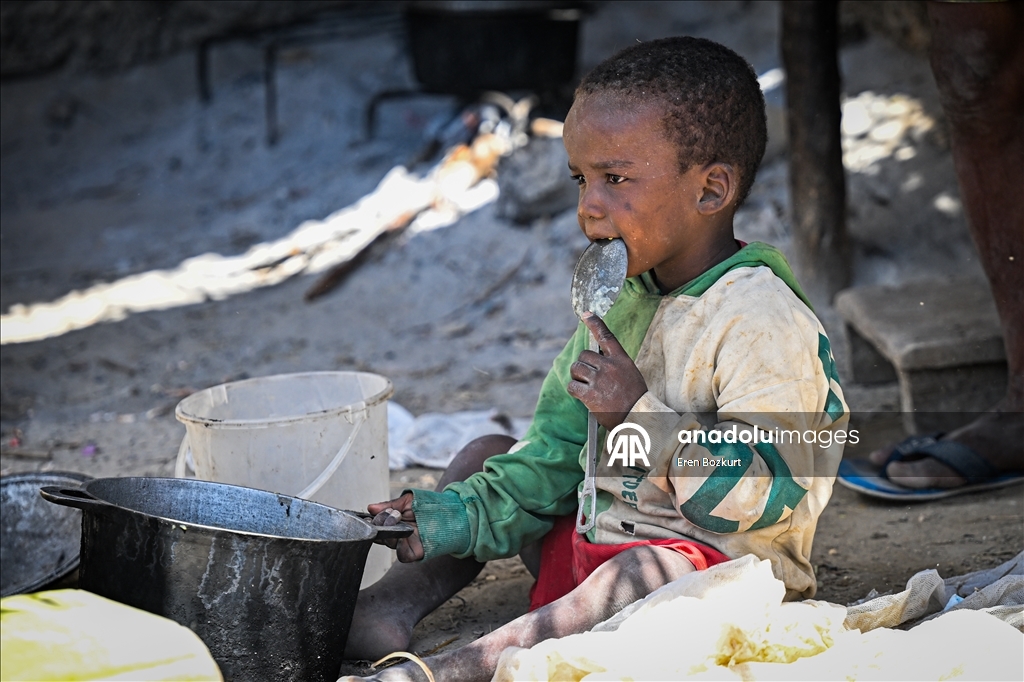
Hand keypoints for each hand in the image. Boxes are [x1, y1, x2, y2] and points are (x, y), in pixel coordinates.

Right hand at [367, 493, 422, 562]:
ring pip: (389, 543)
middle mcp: (397, 533)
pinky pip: (402, 554)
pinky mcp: (415, 553)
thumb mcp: (408, 500)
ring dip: (390, 532)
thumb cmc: (429, 505)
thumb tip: (371, 507)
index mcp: (393, 522)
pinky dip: (400, 546)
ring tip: (399, 520)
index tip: (372, 514)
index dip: (373, 520)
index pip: (376, 524)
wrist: (451, 513)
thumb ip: (390, 504)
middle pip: (379, 535)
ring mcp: (405, 543)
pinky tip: (404, 534)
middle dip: (381, 524)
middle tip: (391, 514)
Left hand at [567, 312, 647, 428]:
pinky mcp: (590, 394)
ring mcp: (599, 379)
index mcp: (621, 359)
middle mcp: (609, 366)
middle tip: (587, 376)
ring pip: (576, 368)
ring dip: (577, 376)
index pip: (606, 336)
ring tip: (584, 385)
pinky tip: (581, 395)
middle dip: (582, 364)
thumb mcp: (630, 374)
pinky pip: (572, 385)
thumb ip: (614, 365)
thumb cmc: (635, 399)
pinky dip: (574, 389)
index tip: (586, 314)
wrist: (638, 417)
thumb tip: (596, 362)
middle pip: (584, 355)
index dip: (595, 323)